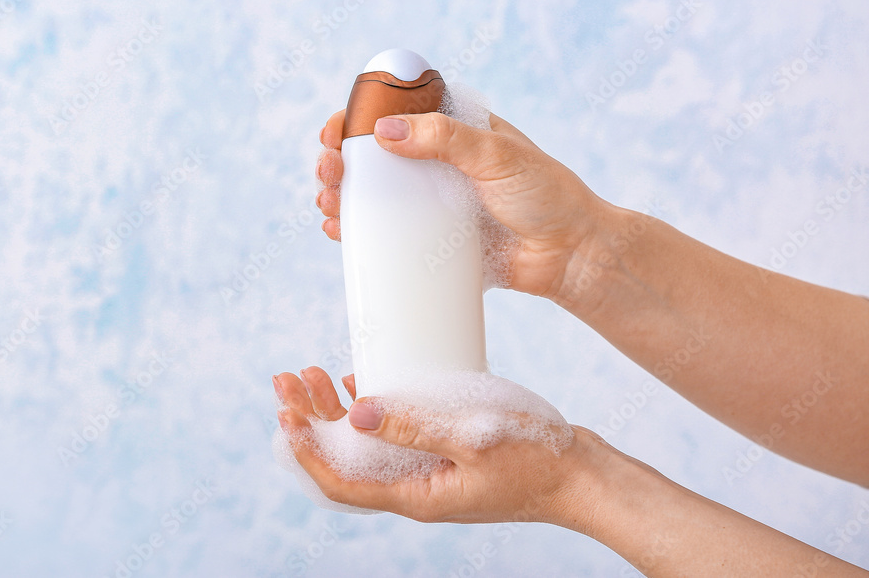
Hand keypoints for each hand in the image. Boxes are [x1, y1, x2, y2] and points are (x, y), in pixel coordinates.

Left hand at [273, 365, 594, 524]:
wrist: (585, 477)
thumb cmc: (539, 460)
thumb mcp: (476, 438)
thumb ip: (416, 426)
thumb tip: (357, 414)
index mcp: (415, 495)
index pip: (341, 481)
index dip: (307, 449)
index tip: (284, 412)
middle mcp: (415, 488)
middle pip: (345, 460)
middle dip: (311, 420)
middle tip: (287, 379)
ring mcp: (429, 473)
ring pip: (365, 447)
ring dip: (335, 413)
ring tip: (312, 375)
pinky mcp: (444, 455)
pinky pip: (393, 438)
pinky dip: (371, 412)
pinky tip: (361, 384)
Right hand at [315, 109, 609, 298]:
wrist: (571, 255)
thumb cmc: (545, 195)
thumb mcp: (496, 155)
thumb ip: (445, 138)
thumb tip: (384, 131)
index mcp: (452, 131)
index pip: (394, 114)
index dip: (356, 119)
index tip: (334, 131)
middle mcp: (436, 165)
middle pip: (371, 156)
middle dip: (338, 160)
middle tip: (328, 170)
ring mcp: (431, 204)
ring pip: (371, 195)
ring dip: (339, 195)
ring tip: (327, 202)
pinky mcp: (433, 242)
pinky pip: (387, 234)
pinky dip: (356, 231)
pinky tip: (337, 231)